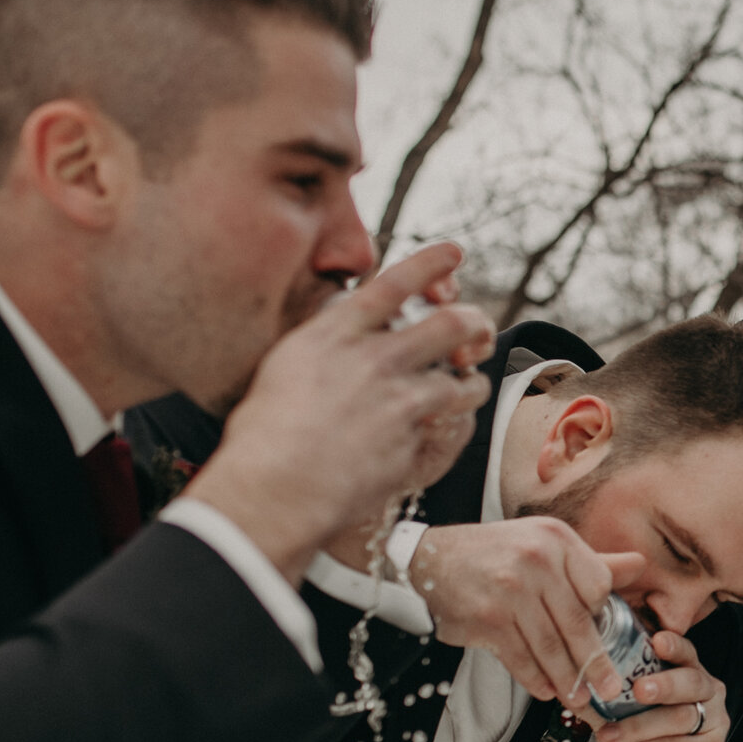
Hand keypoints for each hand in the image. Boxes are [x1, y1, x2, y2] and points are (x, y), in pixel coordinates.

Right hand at [183, 244, 493, 580]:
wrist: (273, 489)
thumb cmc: (263, 436)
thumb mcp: (284, 368)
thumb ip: (324, 346)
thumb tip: (343, 336)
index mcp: (335, 334)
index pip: (394, 283)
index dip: (430, 263)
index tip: (454, 253)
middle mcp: (374, 360)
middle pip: (450, 324)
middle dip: (475, 322)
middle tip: (479, 329)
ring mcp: (399, 401)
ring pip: (463, 382)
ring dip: (472, 384)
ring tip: (469, 387)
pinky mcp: (413, 441)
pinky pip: (449, 428)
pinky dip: (451, 428)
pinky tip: (444, 430)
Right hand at [409, 518, 648, 707]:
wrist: (432, 559)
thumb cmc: (498, 552)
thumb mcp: (547, 544)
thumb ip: (594, 561)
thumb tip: (641, 565)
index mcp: (557, 540)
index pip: (598, 586)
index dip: (604, 615)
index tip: (610, 639)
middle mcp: (536, 561)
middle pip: (577, 622)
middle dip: (596, 662)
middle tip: (611, 687)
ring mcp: (510, 590)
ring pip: (549, 645)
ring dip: (567, 678)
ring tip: (580, 698)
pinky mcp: (487, 618)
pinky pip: (519, 657)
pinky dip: (535, 678)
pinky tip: (547, 690)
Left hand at [569, 630, 727, 741]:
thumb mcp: (613, 719)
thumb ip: (599, 699)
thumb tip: (572, 681)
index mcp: (686, 675)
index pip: (685, 653)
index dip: (674, 645)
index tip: (657, 640)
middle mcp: (706, 694)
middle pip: (693, 680)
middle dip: (664, 684)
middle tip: (638, 689)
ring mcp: (713, 724)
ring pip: (680, 717)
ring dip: (638, 727)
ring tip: (607, 735)